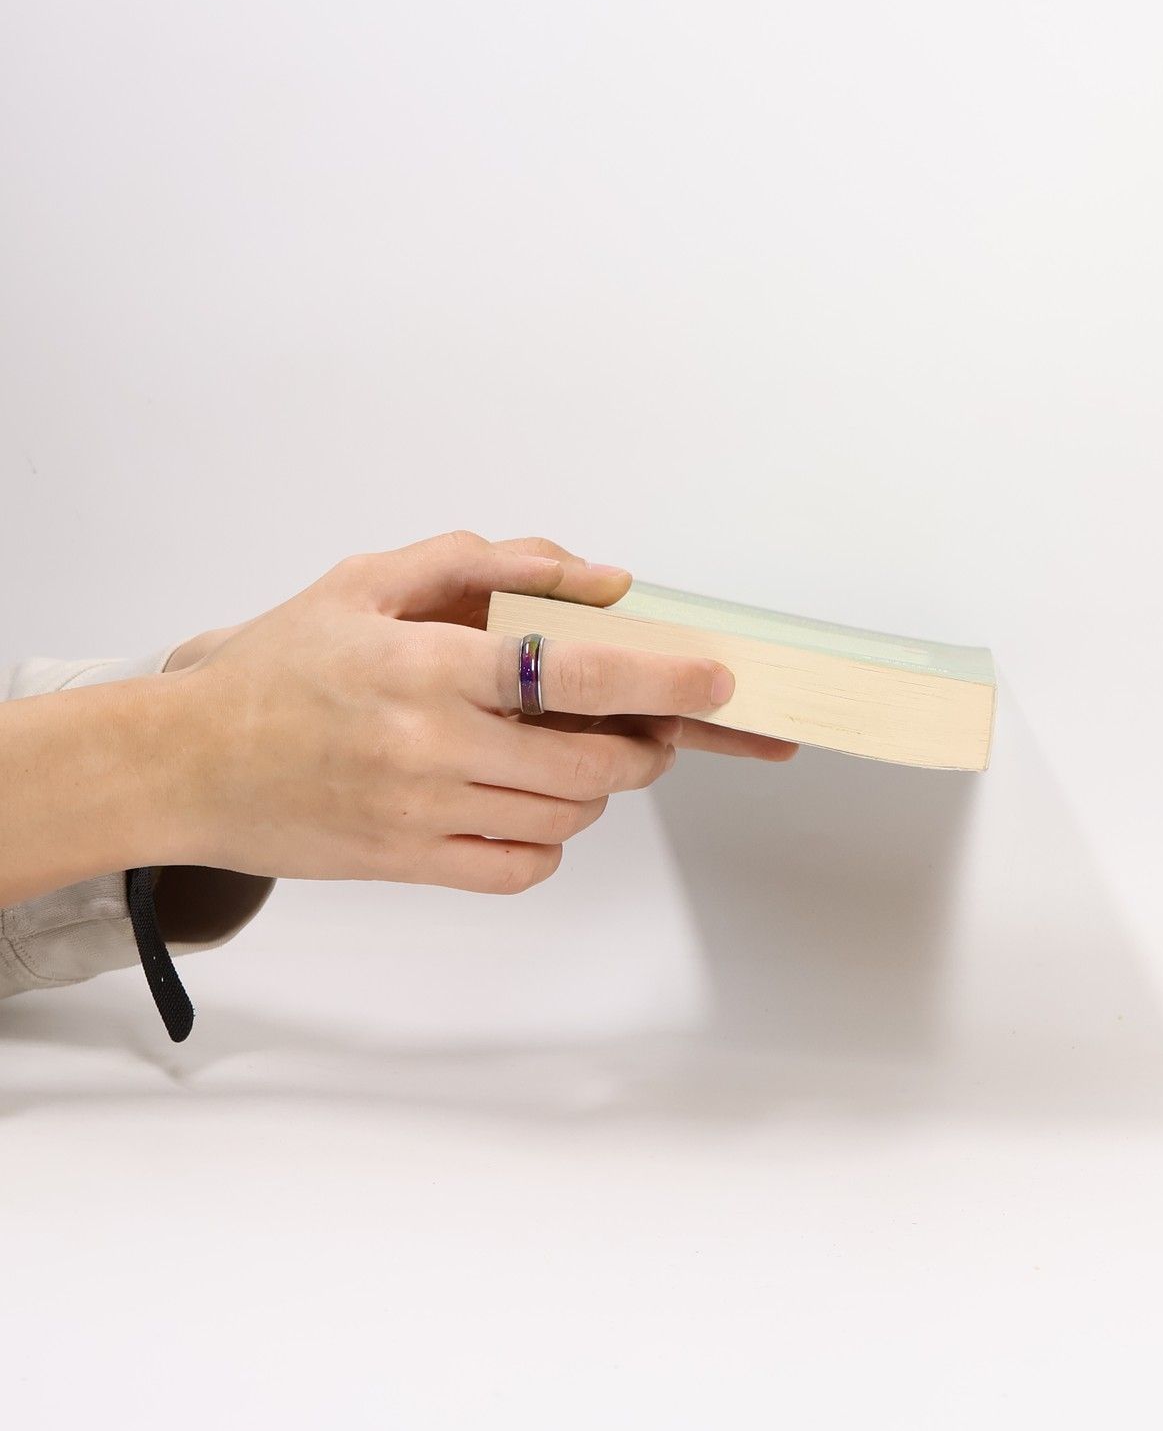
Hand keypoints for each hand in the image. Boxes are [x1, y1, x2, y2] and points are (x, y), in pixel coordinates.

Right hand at [158, 530, 794, 893]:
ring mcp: (421, 813)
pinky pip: (518, 867)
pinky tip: (533, 809)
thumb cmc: (280, 665)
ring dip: (601, 790)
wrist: (179, 762)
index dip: (660, 680)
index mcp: (429, 664)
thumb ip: (488, 563)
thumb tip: (598, 577)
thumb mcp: (371, 580)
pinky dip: (549, 843)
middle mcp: (432, 744)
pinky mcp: (406, 863)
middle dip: (647, 746)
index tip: (715, 680)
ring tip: (583, 758)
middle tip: (651, 727)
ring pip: (566, 817)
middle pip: (592, 764)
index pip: (574, 675)